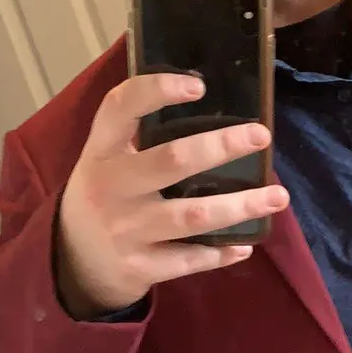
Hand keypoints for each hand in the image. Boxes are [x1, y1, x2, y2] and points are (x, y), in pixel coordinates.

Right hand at [57, 71, 287, 316]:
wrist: (73, 261)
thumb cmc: (104, 194)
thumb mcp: (105, 158)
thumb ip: (138, 133)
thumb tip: (206, 98)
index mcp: (101, 151)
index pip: (120, 108)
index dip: (156, 91)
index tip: (199, 85)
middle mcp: (112, 187)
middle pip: (171, 161)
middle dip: (220, 147)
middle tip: (261, 135)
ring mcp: (126, 230)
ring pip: (192, 216)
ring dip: (240, 206)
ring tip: (278, 196)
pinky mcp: (140, 266)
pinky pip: (189, 259)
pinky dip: (221, 252)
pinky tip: (246, 243)